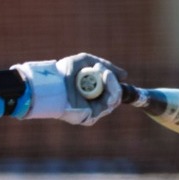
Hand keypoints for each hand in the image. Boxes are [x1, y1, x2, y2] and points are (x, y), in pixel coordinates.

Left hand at [10, 54, 126, 123]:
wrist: (53, 81)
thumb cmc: (64, 71)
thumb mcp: (86, 62)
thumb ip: (105, 66)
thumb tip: (125, 76)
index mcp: (92, 92)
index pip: (111, 90)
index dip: (115, 82)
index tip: (115, 73)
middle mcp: (93, 103)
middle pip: (115, 95)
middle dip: (113, 82)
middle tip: (105, 71)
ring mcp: (92, 111)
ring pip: (114, 100)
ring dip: (112, 84)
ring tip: (104, 73)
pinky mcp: (90, 117)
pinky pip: (108, 106)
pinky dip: (111, 91)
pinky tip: (104, 80)